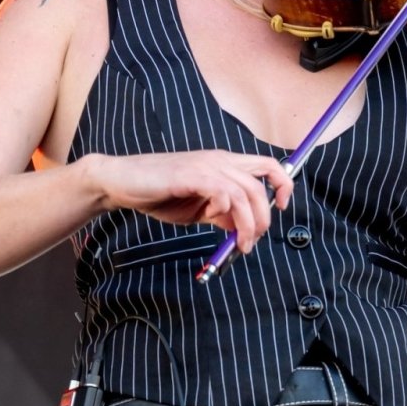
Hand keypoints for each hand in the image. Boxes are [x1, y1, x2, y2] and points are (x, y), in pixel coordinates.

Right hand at [91, 150, 293, 252]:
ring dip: (248, 224)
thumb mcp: (199, 208)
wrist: (123, 182)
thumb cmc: (159, 193)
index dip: (283, 185)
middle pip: (260, 185)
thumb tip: (243, 229)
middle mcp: (220, 160)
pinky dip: (225, 210)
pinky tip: (213, 219)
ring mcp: (206, 166)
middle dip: (264, 218)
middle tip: (253, 241)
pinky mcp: (191, 175)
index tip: (282, 208)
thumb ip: (222, 214)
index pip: (268, 165)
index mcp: (224, 164)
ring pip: (245, 192)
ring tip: (240, 244)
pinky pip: (222, 192)